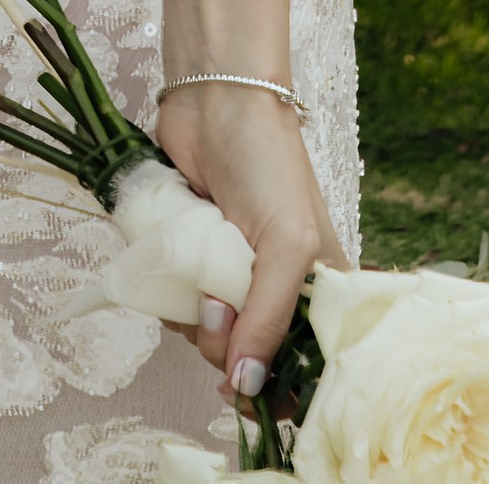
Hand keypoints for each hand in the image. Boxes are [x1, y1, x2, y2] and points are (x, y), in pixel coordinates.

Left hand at [152, 80, 341, 401]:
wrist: (213, 100)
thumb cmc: (268, 163)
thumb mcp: (289, 242)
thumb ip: (269, 318)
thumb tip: (246, 385)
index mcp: (317, 291)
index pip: (305, 367)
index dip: (277, 388)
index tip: (250, 387)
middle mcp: (274, 291)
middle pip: (249, 361)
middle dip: (227, 347)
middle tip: (217, 305)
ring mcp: (230, 278)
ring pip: (208, 340)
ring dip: (194, 322)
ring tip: (198, 281)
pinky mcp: (191, 262)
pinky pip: (176, 308)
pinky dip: (170, 299)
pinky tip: (175, 270)